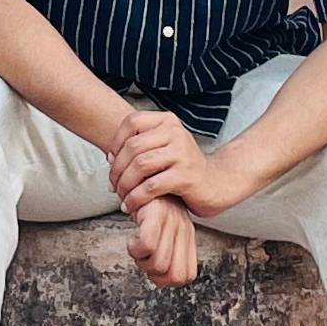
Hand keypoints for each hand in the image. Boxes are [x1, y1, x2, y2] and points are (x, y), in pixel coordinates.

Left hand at [109, 107, 229, 219]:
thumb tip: (110, 156)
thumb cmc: (183, 168)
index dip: (115, 142)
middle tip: (112, 186)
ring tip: (121, 197)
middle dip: (117, 169)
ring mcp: (182, 153)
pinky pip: (151, 186)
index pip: (131, 122)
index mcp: (168, 121)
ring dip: (124, 184)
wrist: (216, 184)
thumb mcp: (163, 148)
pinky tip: (131, 205)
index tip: (110, 161)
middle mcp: (175, 132)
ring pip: (139, 166)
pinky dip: (136, 197)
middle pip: (133, 146)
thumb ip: (141, 145)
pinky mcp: (185, 175)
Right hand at [126, 195, 198, 287]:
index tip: (150, 262)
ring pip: (159, 264)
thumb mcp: (161, 227)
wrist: (141, 173)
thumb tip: (158, 277)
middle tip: (140, 256)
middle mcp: (183, 230)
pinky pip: (147, 245)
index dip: (164, 278)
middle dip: (151, 272)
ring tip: (135, 246)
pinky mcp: (156, 214)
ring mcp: (173, 222)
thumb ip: (164, 251)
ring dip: (142, 262)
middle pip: (173, 276)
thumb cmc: (148, 203)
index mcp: (187, 237)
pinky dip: (136, 249)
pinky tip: (131, 240)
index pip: (184, 276)